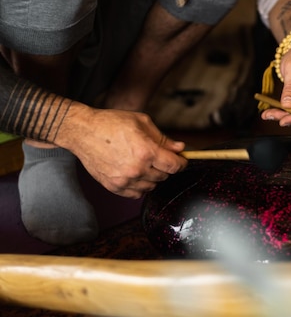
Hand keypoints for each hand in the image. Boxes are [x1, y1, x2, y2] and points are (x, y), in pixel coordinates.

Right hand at [58, 105, 187, 198]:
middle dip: (166, 166)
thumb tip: (180, 148)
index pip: (175, 166)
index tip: (181, 160)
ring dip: (153, 176)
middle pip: (164, 176)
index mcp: (146, 151)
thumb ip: (163, 138)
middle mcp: (137, 169)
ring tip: (144, 163)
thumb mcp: (142, 122)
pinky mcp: (114, 187)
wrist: (83, 132)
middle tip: (158, 157)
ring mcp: (125, 180)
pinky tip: (136, 174)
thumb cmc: (111, 123)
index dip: (182, 163)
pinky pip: (137, 193)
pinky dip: (140, 186)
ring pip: (152, 186)